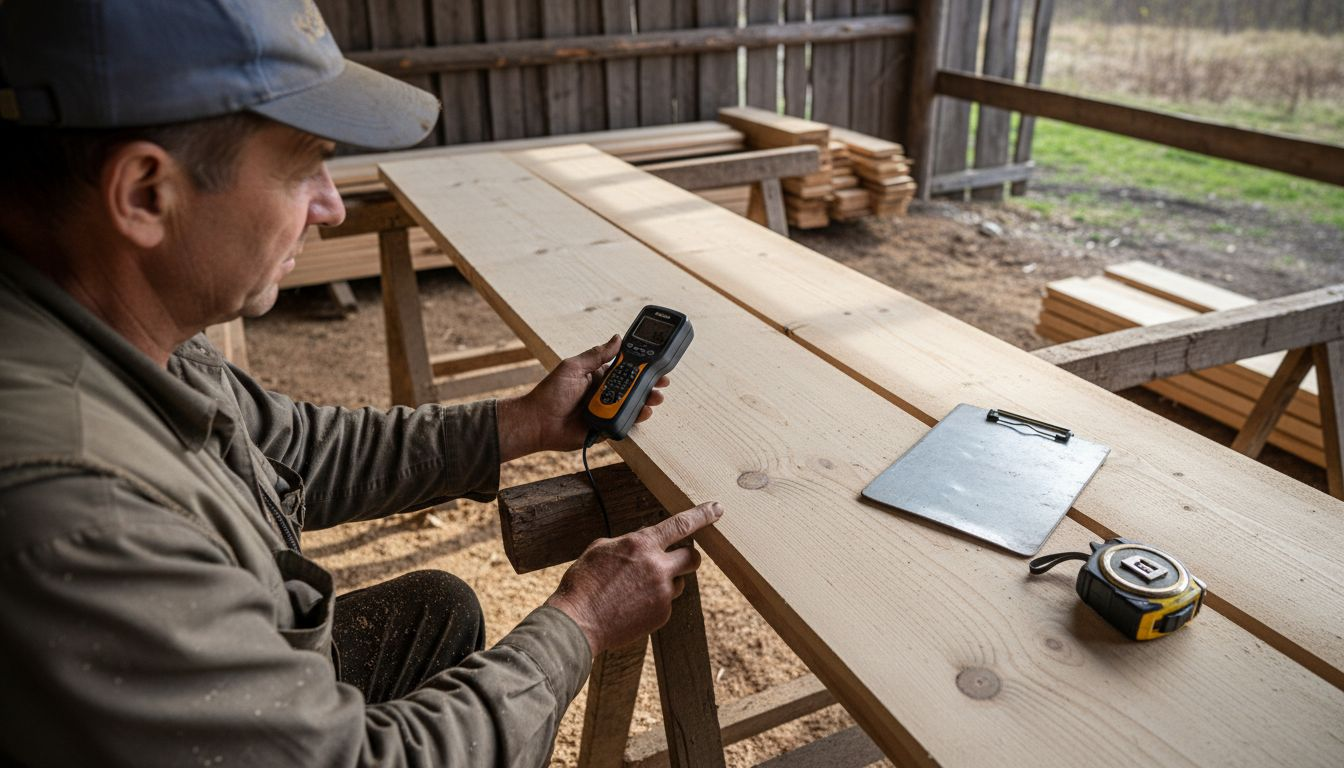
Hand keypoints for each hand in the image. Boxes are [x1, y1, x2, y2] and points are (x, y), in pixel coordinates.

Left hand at [497, 335, 669, 460]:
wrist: (538, 422)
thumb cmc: (550, 393)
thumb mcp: (573, 367)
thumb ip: (597, 355)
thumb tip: (617, 338)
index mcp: (598, 376)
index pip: (625, 370)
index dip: (641, 367)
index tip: (655, 364)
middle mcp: (604, 393)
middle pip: (633, 388)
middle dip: (649, 385)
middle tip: (662, 383)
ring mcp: (606, 411)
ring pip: (632, 406)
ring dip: (646, 401)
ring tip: (655, 398)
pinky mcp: (605, 428)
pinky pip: (624, 423)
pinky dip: (635, 419)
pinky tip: (643, 412)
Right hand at [545, 501, 722, 654]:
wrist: (578, 623)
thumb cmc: (584, 583)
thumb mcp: (601, 549)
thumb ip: (629, 542)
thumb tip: (643, 543)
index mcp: (641, 544)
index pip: (681, 525)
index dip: (702, 515)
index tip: (717, 509)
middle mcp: (658, 567)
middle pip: (692, 558)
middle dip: (688, 556)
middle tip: (677, 559)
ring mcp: (662, 593)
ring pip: (678, 583)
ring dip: (666, 582)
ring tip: (636, 590)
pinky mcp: (662, 615)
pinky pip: (666, 603)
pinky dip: (654, 602)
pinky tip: (632, 606)